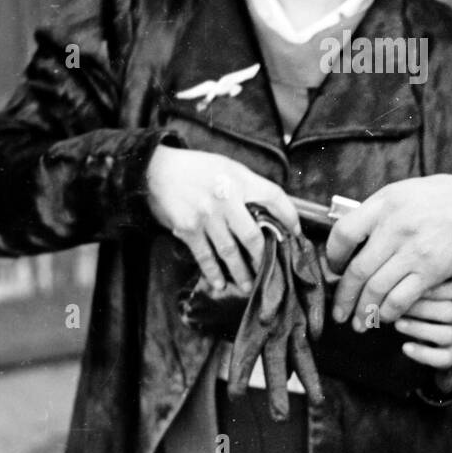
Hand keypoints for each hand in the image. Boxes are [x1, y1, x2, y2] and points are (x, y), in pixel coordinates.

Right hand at [145, 146, 300, 292]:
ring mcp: (207, 216)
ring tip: (249, 285)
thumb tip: (266, 211)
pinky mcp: (188, 229)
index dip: (289, 216)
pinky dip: (213, 272)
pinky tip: (220, 283)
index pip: (274, 197)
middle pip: (253, 235)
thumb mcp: (226, 167)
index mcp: (239, 180)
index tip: (295, 232)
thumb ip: (246, 186)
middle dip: (263, 257)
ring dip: (241, 272)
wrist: (156, 170)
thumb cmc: (195, 168)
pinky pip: (205, 256)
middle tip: (270, 270)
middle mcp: (226, 198)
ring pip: (230, 251)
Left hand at [325, 175, 451, 328]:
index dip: (332, 257)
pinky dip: (389, 312)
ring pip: (376, 289)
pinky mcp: (431, 270)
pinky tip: (385, 316)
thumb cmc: (442, 197)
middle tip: (339, 312)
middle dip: (344, 297)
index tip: (334, 269)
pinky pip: (401, 298)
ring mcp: (412, 250)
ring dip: (364, 311)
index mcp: (383, 204)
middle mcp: (394, 227)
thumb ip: (378, 210)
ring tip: (359, 323)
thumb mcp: (403, 191)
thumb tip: (353, 235)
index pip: (343, 234)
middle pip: (357, 270)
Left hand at [396, 279, 451, 370]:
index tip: (410, 286)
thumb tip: (397, 285)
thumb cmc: (420, 303)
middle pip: (451, 312)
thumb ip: (417, 285)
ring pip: (448, 334)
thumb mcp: (422, 291)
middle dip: (422, 310)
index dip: (436, 289)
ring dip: (419, 329)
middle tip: (399, 307)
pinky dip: (423, 354)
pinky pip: (444, 357)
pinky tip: (406, 347)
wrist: (422, 331)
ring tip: (398, 324)